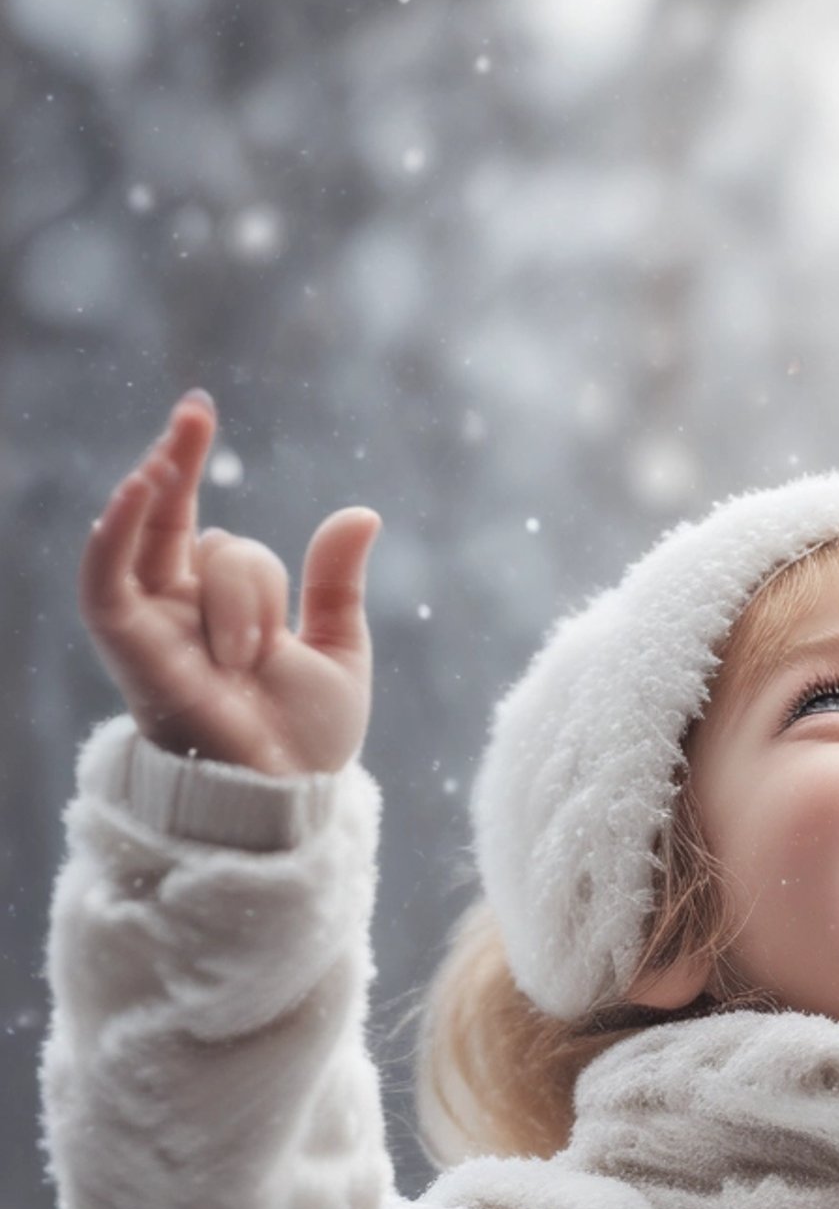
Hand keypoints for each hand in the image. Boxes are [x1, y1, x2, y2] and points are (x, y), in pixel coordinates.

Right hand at [79, 390, 379, 774]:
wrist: (289, 798)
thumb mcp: (338, 649)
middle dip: (188, 474)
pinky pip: (107, 582)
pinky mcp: (133, 650)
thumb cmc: (307, 739)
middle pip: (206, 540)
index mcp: (219, 610)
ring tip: (264, 641)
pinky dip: (115, 535)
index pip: (203, 530)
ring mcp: (154, 630)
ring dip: (239, 586)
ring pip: (186, 558)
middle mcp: (178, 614)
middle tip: (195, 411)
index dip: (188, 463)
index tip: (197, 410)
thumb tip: (361, 513)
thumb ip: (336, 583)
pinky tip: (137, 489)